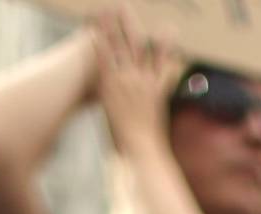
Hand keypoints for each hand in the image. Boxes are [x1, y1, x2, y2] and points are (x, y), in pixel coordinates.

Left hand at [93, 8, 179, 156]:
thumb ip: (156, 106)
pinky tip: (92, 31)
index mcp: (159, 88)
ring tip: (105, 10)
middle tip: (125, 7)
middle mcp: (144, 80)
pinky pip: (105, 60)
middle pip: (139, 45)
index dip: (166, 42)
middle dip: (131, 24)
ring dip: (112, 26)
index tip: (168, 28)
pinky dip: (99, 44)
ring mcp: (128, 81)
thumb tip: (155, 105)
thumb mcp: (158, 121)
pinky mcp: (113, 87)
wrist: (143, 152)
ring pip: (121, 47)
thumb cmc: (150, 143)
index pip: (164, 58)